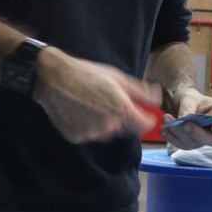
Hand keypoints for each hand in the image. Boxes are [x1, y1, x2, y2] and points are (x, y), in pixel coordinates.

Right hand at [32, 48, 159, 143]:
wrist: (53, 78)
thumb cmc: (87, 74)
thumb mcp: (117, 77)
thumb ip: (141, 92)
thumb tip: (157, 99)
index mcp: (121, 110)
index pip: (144, 125)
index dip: (146, 119)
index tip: (144, 114)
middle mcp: (108, 125)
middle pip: (124, 128)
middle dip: (122, 117)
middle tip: (108, 100)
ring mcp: (91, 133)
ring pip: (106, 132)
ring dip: (105, 123)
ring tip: (92, 104)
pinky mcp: (76, 137)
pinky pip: (89, 134)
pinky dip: (87, 126)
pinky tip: (79, 111)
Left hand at [159, 88, 211, 149]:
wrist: (179, 104)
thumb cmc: (190, 98)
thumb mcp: (190, 97)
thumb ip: (189, 107)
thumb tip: (184, 118)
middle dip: (197, 133)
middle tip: (185, 124)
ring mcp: (202, 140)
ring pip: (194, 143)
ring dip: (179, 133)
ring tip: (166, 118)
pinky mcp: (189, 143)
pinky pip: (181, 144)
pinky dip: (171, 137)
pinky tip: (164, 129)